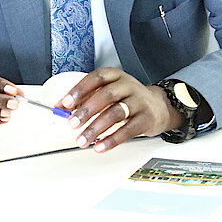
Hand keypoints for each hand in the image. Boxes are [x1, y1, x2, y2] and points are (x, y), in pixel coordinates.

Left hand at [58, 68, 182, 152]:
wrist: (159, 106)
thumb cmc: (128, 98)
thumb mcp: (109, 91)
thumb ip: (87, 98)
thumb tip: (63, 108)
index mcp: (115, 76)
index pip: (96, 78)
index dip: (79, 90)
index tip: (66, 104)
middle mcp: (128, 85)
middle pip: (106, 95)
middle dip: (87, 110)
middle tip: (72, 124)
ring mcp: (139, 101)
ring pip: (116, 113)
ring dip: (96, 128)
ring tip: (83, 139)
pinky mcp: (146, 119)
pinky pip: (128, 130)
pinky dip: (111, 140)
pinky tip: (100, 146)